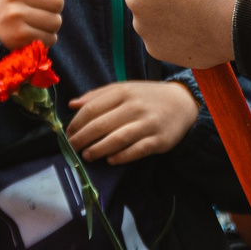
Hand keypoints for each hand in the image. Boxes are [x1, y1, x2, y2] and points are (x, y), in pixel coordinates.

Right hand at [0, 0, 65, 50]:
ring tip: (36, 23)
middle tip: (43, 10)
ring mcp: (17, 14)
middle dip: (55, 8)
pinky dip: (47, 38)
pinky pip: (51, 37)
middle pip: (58, 0)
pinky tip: (33, 35)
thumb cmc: (14, 4)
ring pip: (56, 21)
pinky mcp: (21, 34)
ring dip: (51, 25)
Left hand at [66, 79, 197, 164]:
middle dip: (83, 138)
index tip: (67, 133)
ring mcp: (148, 124)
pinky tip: (110, 160)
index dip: (77, 122)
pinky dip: (122, 157)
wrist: (182, 103)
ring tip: (86, 156)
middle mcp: (134, 107)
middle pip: (102, 124)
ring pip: (118, 138)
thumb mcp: (123, 89)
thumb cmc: (146, 97)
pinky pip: (137, 150)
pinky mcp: (159, 140)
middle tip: (71, 147)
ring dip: (99, 149)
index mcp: (123, 92)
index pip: (93, 108)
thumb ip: (97, 96)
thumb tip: (72, 105)